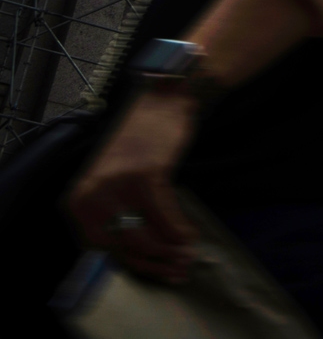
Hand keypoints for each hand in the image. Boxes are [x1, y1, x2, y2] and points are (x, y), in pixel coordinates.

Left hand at [67, 91, 200, 282]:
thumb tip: (140, 251)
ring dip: (171, 251)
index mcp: (79, 200)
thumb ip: (117, 213)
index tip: (157, 272)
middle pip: (124, 245)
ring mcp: (118, 186)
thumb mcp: (114, 182)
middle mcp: (92, 196)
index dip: (133, 264)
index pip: (102, 246)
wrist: (160, 102)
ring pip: (145, 235)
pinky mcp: (146, 177)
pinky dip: (180, 230)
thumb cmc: (139, 142)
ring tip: (188, 256)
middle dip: (155, 263)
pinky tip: (191, 235)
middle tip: (178, 270)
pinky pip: (165, 215)